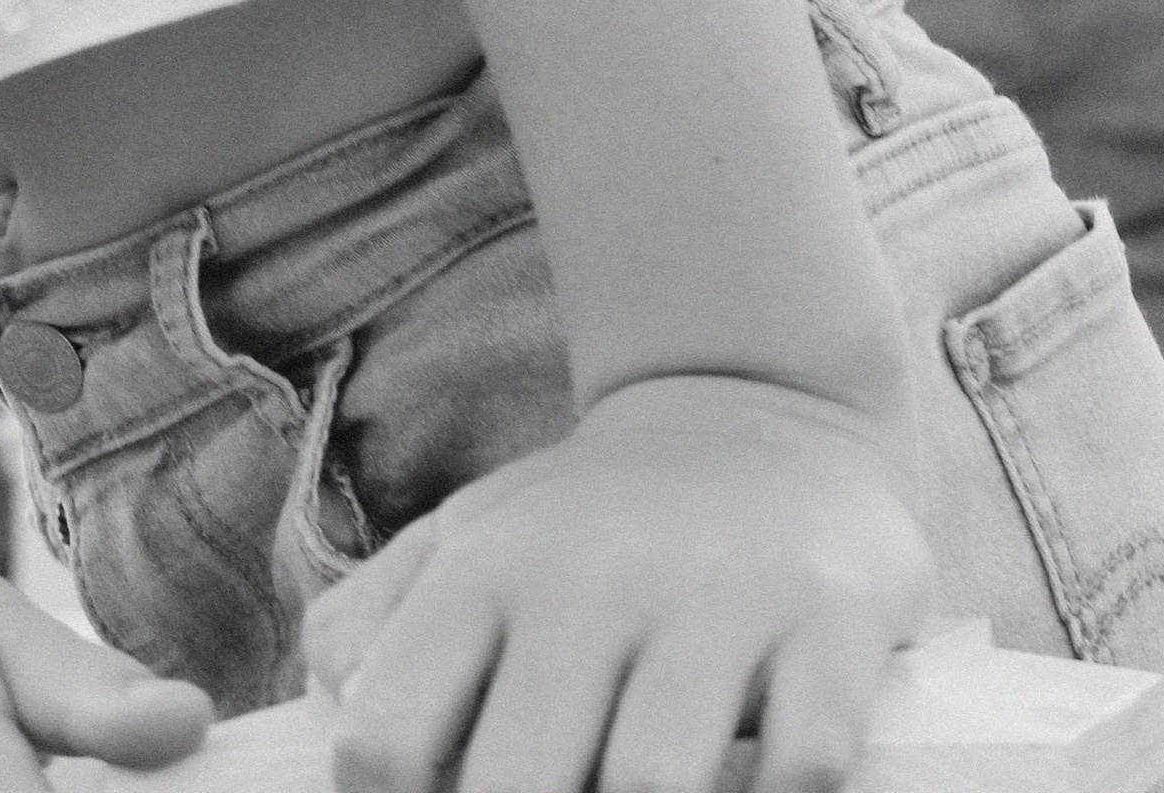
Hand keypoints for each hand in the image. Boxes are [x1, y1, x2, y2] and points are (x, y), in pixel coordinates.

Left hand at [303, 376, 935, 792]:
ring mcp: (716, 600)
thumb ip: (374, 626)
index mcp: (487, 573)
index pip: (383, 741)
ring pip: (652, 787)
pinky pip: (802, 768)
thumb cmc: (593, 522)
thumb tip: (331, 720)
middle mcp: (591, 580)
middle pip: (513, 789)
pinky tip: (755, 788)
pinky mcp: (831, 625)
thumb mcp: (469, 537)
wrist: (763, 408)